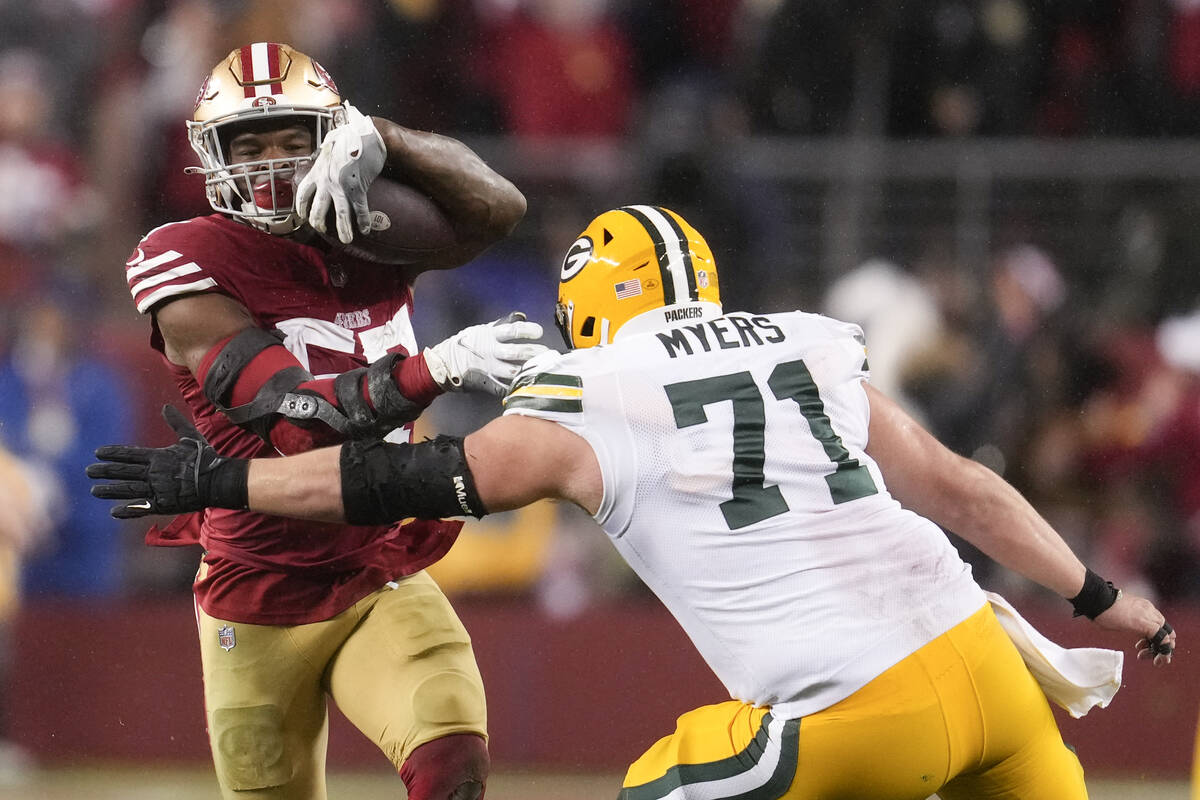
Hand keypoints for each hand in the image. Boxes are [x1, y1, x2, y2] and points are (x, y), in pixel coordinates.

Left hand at [87, 406, 248, 517]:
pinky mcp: (164, 504)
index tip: (98, 453)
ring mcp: (157, 489)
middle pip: (124, 471)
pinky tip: (114, 512)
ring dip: (110, 490)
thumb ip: (176, 423)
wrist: (219, 481)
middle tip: (88, 470)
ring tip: (94, 490)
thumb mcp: (191, 437)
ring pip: (128, 489)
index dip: (113, 453)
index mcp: (159, 456)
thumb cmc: (206, 458)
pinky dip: (128, 510)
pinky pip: (142, 507)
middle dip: (104, 470)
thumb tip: (165, 406)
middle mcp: (154, 473)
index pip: (130, 453)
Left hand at [295, 102, 385, 243]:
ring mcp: (341, 186)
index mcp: (317, 171)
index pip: (303, 193)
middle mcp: (325, 181)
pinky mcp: (358, 188)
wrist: (367, 135)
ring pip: (339, 214)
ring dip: (343, 229)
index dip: (301, 207)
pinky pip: (360, 209)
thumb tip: (321, 157)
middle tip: (322, 231)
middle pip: (318, 209)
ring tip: (346, 240)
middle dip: (319, 223)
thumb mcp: (328, 145)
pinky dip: (363, 221)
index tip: (303, 216)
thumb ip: (324, 156)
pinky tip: (365, 229)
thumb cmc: (349, 136)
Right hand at [424, 312, 548, 396]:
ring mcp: (489, 369)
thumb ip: (502, 325)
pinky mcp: (487, 383)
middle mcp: (490, 352)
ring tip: (542, 369)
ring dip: (529, 370)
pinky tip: (529, 385)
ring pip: (513, 371)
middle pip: (516, 352)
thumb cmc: (466, 344)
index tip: (539, 332)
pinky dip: (517, 386)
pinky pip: (505, 387)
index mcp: (489, 336)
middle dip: (534, 353)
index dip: (528, 331)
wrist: (444, 363)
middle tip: (547, 353)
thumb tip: (522, 317)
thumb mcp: (482, 330)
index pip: (513, 331)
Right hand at [1092, 591, 1175, 665]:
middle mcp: (1149, 610)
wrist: (1096, 599)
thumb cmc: (1099, 606)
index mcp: (1143, 606)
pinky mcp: (1145, 624)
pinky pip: (1162, 638)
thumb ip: (1126, 619)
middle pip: (1166, 630)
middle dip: (1161, 645)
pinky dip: (1162, 649)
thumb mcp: (1118, 612)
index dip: (1154, 637)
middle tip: (1150, 655)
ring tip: (1155, 660)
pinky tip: (1157, 657)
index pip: (1158, 623)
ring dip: (1162, 650)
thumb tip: (1123, 625)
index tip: (1142, 646)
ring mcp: (1149, 616)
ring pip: (1167, 635)